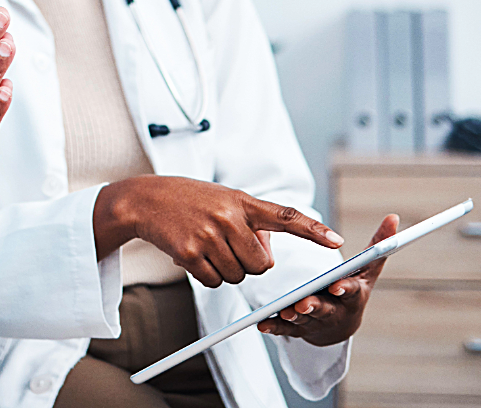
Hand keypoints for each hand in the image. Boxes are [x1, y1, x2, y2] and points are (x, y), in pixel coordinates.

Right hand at [95, 177, 344, 287]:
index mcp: (242, 201)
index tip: (336, 241)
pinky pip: (215, 282)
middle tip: (226, 246)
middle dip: (248, 264)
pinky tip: (194, 256)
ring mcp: (209, 235)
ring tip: (206, 246)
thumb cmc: (188, 200)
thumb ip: (250, 223)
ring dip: (226, 270)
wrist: (144, 199)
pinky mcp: (190, 253)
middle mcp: (228, 217)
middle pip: (261, 266)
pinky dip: (207, 276)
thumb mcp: (223, 200)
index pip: (285, 216)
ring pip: (238, 276)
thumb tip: (266, 259)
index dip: (312, 230)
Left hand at [257, 214, 398, 345]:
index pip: (352, 292)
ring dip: (295, 316)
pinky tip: (264, 323)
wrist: (342, 324)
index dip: (345, 289)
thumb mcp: (368, 268)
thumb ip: (379, 244)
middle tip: (304, 303)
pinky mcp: (299, 329)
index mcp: (354, 295)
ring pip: (305, 320)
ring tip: (286, 310)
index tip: (337, 285)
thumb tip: (393, 217)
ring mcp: (317, 322)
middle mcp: (336, 311)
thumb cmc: (355, 287)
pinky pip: (286, 329)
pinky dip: (275, 326)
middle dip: (315, 306)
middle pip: (326, 309)